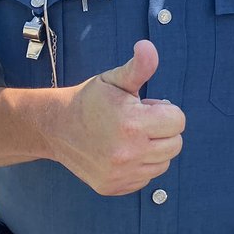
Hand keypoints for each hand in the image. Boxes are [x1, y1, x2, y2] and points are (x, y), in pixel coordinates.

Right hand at [47, 39, 184, 194]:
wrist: (55, 127)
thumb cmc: (90, 100)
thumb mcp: (114, 79)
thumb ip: (138, 67)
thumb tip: (148, 46)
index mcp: (132, 123)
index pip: (178, 121)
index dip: (164, 110)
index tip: (145, 107)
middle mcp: (128, 153)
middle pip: (175, 144)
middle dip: (162, 130)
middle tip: (138, 121)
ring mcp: (120, 174)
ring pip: (163, 163)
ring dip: (153, 149)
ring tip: (130, 136)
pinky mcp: (114, 187)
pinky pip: (146, 178)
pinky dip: (140, 166)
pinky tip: (122, 152)